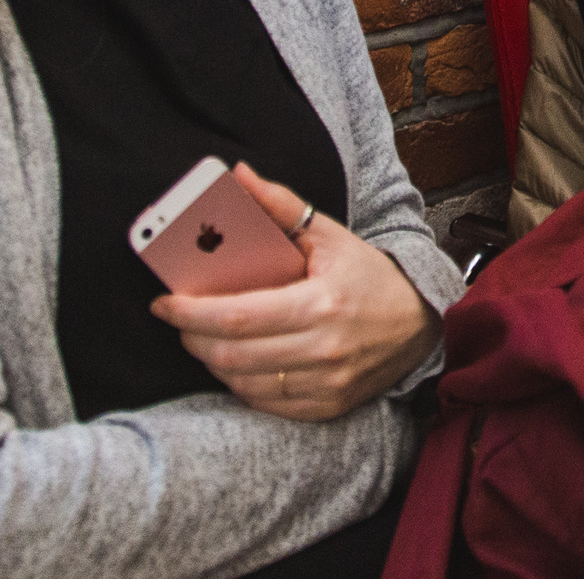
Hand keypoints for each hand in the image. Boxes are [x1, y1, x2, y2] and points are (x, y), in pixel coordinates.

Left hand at [152, 163, 440, 422]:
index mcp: (321, 302)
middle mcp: (324, 349)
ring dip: (211, 361)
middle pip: (231, 355)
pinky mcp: (326, 407)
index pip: (236, 317)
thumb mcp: (328, 233)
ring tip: (201, 338)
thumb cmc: (367, 275)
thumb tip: (237, 176)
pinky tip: (234, 362)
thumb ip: (280, 205)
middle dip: (191, 337)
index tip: (163, 302)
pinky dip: (240, 383)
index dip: (190, 312)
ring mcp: (326, 384)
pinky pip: (265, 402)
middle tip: (177, 319)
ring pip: (242, 383)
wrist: (420, 323)